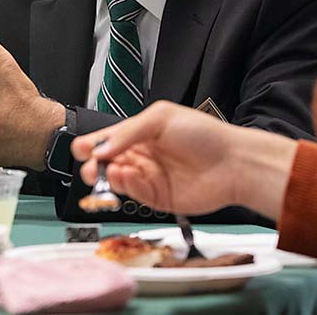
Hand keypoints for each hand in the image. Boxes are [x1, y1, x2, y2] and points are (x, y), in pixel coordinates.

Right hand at [71, 102, 297, 218]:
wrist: (232, 163)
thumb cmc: (203, 134)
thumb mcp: (160, 119)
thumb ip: (127, 132)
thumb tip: (100, 147)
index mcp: (138, 134)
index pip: (105, 140)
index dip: (90, 145)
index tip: (83, 149)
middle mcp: (140, 156)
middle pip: (104, 163)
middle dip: (93, 165)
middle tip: (93, 167)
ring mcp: (147, 177)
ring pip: (115, 180)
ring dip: (107, 177)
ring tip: (110, 171)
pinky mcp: (156, 198)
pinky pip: (132, 194)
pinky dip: (125, 187)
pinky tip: (127, 178)